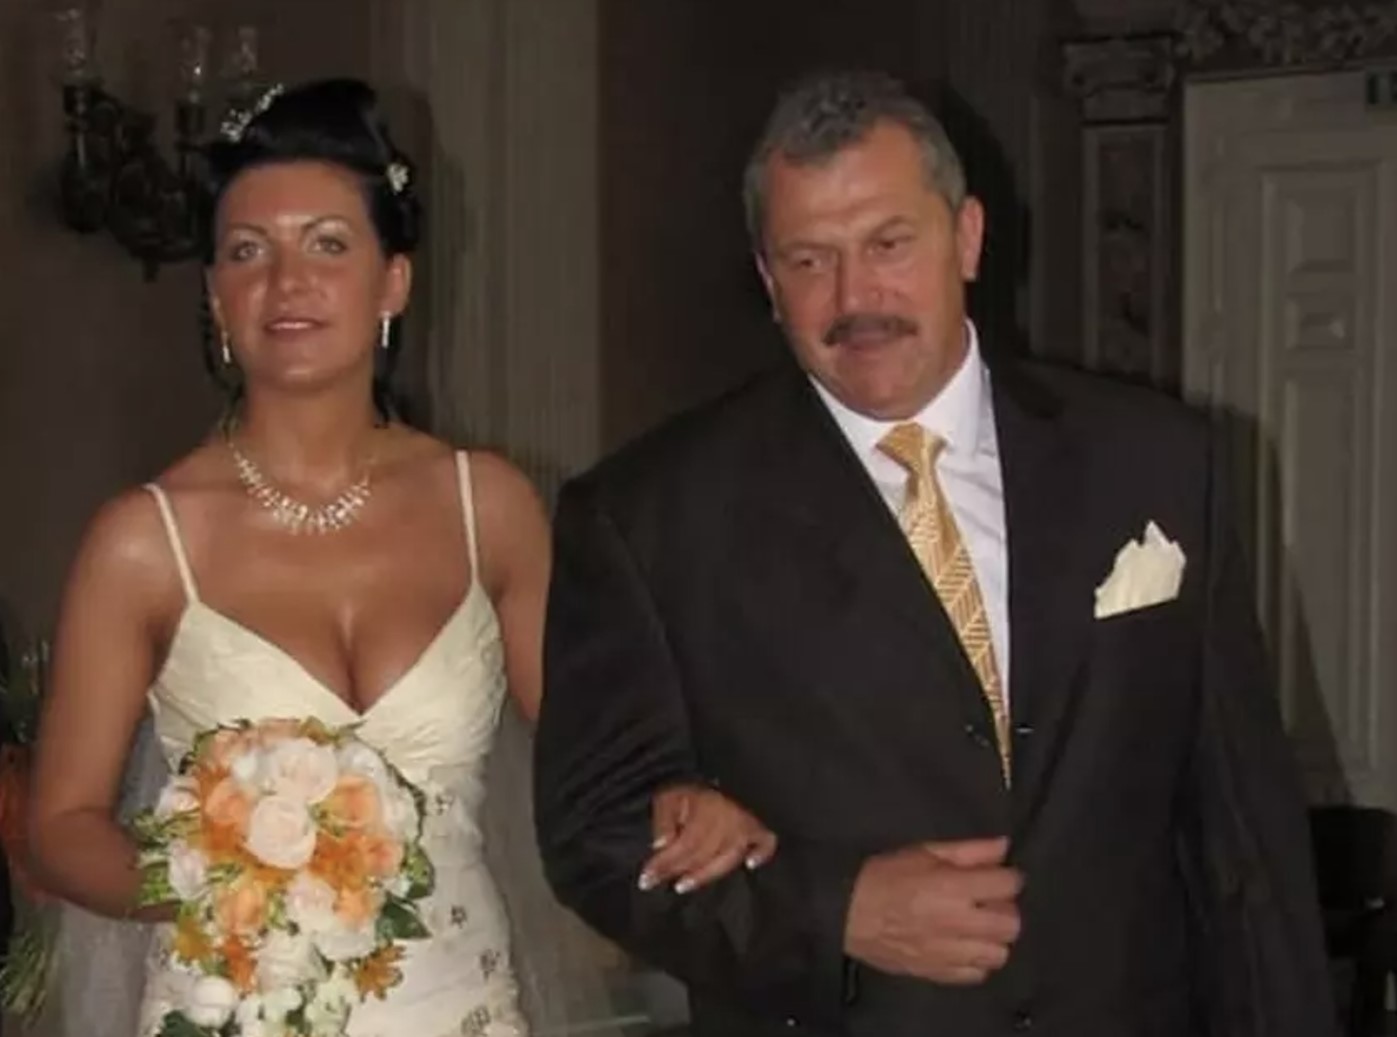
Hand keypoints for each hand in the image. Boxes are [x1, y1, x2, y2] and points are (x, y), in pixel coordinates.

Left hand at [638, 784, 777, 894]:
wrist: (724, 758)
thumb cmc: (693, 779)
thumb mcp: (670, 792)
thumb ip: (664, 818)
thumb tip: (660, 845)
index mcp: (706, 809)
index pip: (684, 845)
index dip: (664, 864)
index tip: (645, 879)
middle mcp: (729, 819)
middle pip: (703, 855)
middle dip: (677, 870)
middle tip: (656, 883)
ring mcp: (748, 823)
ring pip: (729, 857)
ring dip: (706, 874)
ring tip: (684, 885)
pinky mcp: (763, 822)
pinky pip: (768, 841)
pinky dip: (761, 854)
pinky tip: (751, 864)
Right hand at [844, 837, 1021, 984]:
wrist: (848, 913)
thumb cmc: (885, 875)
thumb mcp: (924, 851)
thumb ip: (968, 850)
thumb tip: (1004, 846)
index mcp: (955, 888)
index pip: (1009, 885)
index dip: (1007, 876)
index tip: (997, 875)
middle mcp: (959, 923)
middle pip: (1011, 924)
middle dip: (1005, 909)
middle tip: (987, 901)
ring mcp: (950, 953)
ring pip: (999, 954)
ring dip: (994, 938)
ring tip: (977, 926)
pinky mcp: (939, 973)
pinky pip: (977, 974)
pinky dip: (977, 962)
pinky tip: (963, 946)